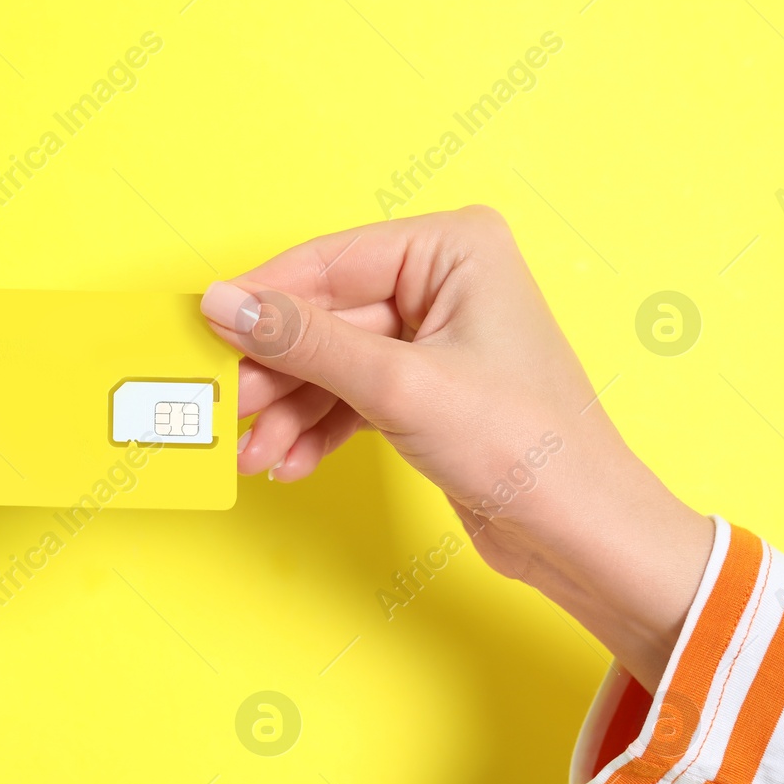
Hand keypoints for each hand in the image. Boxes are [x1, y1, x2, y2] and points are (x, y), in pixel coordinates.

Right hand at [200, 206, 713, 692]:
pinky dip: (315, 431)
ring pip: (329, 364)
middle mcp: (444, 281)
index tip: (202, 332)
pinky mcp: (423, 390)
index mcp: (454, 248)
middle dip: (274, 374)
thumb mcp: (398, 387)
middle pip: (323, 317)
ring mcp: (432, 338)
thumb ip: (305, 342)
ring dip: (287, 413)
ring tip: (255, 455)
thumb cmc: (526, 447)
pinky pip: (348, 398)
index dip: (261, 301)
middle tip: (225, 410)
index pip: (328, 261)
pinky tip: (289, 463)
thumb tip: (225, 303)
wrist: (581, 534)